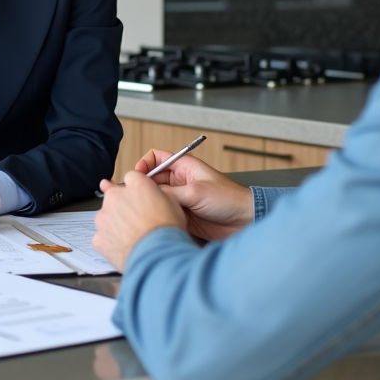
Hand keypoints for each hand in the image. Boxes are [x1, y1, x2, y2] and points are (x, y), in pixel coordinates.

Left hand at [93, 171, 185, 271]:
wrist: (158, 257)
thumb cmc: (167, 231)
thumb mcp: (173, 203)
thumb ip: (158, 193)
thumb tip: (153, 194)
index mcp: (136, 185)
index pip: (131, 177)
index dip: (136, 187)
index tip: (138, 196)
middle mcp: (116, 197)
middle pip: (114, 195)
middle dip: (122, 204)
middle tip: (135, 218)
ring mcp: (104, 217)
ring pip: (106, 216)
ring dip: (115, 223)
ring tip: (133, 236)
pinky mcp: (98, 237)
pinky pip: (103, 236)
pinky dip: (111, 241)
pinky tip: (125, 246)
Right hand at [136, 148, 254, 240]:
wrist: (244, 221)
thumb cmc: (229, 199)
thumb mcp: (196, 192)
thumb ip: (171, 193)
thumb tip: (149, 195)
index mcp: (185, 167)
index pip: (157, 159)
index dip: (145, 164)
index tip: (137, 174)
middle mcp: (180, 181)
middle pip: (153, 180)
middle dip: (143, 186)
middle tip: (135, 195)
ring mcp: (181, 198)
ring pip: (157, 197)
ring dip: (150, 202)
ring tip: (142, 207)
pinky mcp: (182, 214)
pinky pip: (164, 211)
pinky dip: (158, 214)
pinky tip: (154, 218)